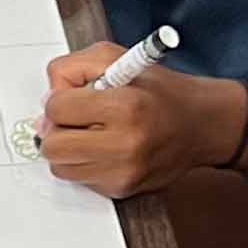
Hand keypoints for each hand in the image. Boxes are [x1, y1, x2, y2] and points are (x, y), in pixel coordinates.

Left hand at [39, 47, 239, 198]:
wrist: (200, 124)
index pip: (57, 109)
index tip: (75, 97)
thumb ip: (72, 68)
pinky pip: (80, 180)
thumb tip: (48, 97)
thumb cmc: (158, 91)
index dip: (60, 99)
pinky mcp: (123, 189)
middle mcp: (126, 144)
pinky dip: (85, 164)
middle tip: (76, 119)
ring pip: (61, 167)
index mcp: (125, 106)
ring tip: (92, 133)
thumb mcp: (115, 58)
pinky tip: (106, 149)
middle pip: (52, 146)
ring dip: (69, 150)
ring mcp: (124, 172)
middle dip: (58, 129)